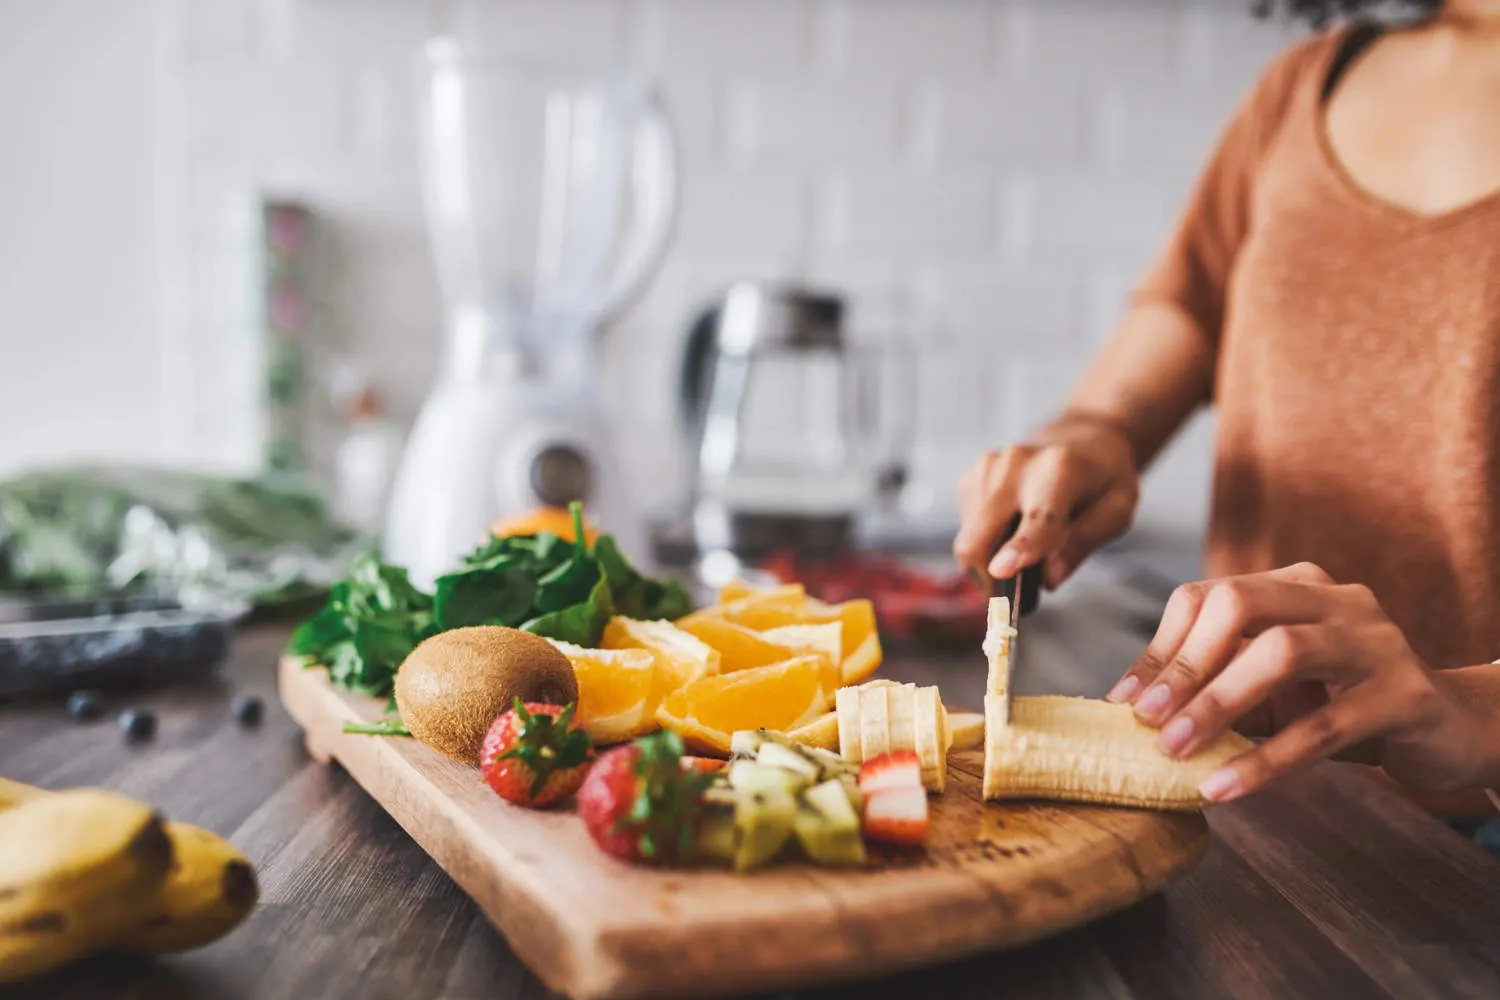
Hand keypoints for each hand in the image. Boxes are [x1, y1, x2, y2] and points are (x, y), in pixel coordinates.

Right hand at [953, 415, 1138, 587]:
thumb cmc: (1102, 479)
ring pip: (969, 540)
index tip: (1001, 572)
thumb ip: (1085, 542)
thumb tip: (1050, 579)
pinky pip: (967, 530)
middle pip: (982, 536)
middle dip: (989, 577)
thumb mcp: (1116, 510)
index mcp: (1062, 469)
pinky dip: (985, 543)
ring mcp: (987, 468)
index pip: (1039, 517)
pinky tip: (1010, 531)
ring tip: (1022, 556)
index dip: (1020, 547)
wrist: (1079, 438)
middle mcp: (1016, 464)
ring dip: (989, 562)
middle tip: (1013, 599)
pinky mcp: (970, 476)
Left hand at [1109, 562, 1484, 801]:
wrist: (1450, 729)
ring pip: (1282, 653)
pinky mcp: (1405, 695)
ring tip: (1174, 751)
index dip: (1160, 649)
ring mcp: (1375, 641)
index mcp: (1295, 584)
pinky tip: (1226, 787)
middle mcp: (1336, 598)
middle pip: (1240, 605)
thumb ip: (1219, 684)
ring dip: (1217, 704)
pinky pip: (1324, 726)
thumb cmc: (1344, 704)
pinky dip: (1266, 760)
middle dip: (1184, 666)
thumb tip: (1135, 711)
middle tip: (1146, 722)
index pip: (1208, 596)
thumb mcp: (1274, 687)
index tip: (1123, 702)